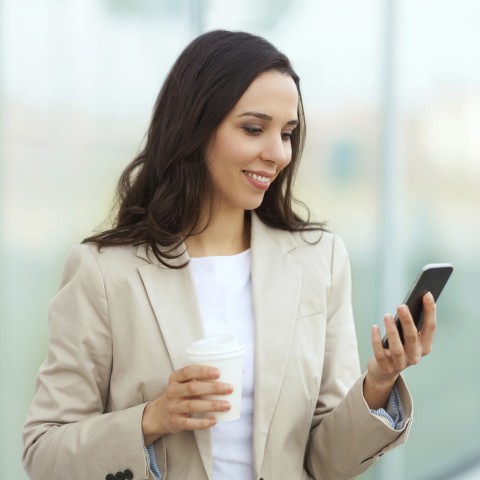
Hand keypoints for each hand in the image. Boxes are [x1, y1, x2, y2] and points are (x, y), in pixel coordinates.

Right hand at [141, 364, 232, 444]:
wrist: (159, 414)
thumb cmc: (179, 394)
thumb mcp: (183, 383)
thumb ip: (199, 379)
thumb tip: (229, 374)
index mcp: (175, 378)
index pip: (188, 371)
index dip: (203, 371)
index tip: (218, 372)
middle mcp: (172, 391)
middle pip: (193, 388)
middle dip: (213, 388)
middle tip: (229, 388)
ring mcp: (173, 407)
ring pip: (193, 405)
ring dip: (212, 405)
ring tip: (227, 405)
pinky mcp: (175, 422)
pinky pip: (190, 423)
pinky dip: (203, 422)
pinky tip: (215, 420)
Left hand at [363, 292, 435, 408]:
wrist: (385, 371)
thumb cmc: (398, 346)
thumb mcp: (407, 337)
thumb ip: (410, 323)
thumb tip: (408, 302)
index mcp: (425, 346)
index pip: (430, 327)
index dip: (430, 311)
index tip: (427, 295)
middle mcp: (415, 356)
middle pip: (412, 337)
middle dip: (407, 320)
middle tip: (401, 305)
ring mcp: (400, 363)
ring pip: (396, 347)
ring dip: (392, 331)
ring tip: (387, 315)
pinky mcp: (385, 367)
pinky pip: (380, 353)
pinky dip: (376, 340)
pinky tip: (374, 327)